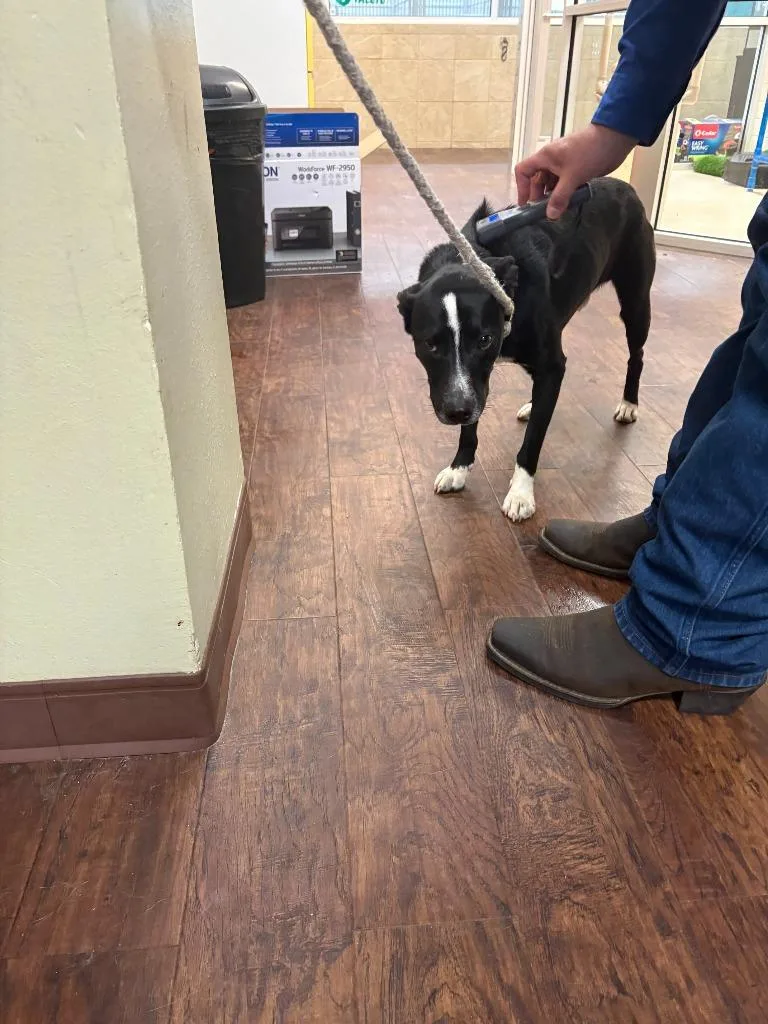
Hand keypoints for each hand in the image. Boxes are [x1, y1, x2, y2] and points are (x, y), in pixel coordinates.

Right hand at [515, 123, 636, 218]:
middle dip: (539, 197)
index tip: (527, 205)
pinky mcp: (575, 170)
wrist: (614, 139)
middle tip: (545, 213)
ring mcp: (563, 166)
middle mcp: (551, 161)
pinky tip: (569, 204)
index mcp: (545, 157)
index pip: (523, 171)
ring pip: (551, 184)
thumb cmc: (589, 152)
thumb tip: (550, 216)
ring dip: (553, 198)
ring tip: (557, 211)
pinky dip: (564, 194)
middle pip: (537, 181)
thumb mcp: (572, 176)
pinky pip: (564, 185)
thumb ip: (560, 197)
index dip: (522, 188)